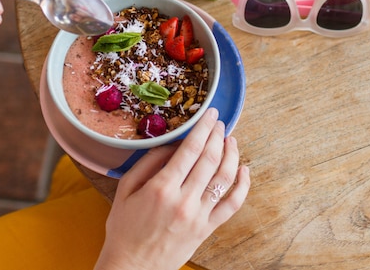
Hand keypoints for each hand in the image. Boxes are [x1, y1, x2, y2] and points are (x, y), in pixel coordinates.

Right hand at [94, 108, 250, 269]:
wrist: (133, 267)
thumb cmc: (125, 229)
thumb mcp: (125, 189)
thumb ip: (148, 163)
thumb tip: (171, 144)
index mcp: (162, 188)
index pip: (190, 149)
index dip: (203, 128)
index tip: (210, 114)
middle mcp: (184, 200)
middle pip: (210, 159)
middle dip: (217, 135)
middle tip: (219, 122)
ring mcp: (199, 216)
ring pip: (224, 178)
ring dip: (231, 154)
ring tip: (231, 140)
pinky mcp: (208, 229)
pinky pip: (232, 205)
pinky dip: (242, 186)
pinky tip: (244, 170)